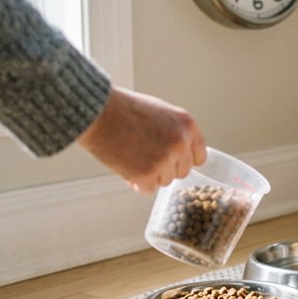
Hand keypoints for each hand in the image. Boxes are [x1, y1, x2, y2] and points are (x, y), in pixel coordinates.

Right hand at [77, 86, 206, 192]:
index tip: (173, 162)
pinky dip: (137, 183)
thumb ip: (175, 132)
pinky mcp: (147, 173)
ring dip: (150, 175)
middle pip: (182, 171)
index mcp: (187, 125)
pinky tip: (126, 167)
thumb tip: (181, 152)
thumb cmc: (124, 109)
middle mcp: (181, 142)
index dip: (184, 161)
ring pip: (165, 181)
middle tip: (144, 157)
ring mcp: (165, 159)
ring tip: (132, 157)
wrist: (98, 112)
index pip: (199, 156)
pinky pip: (148, 189)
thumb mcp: (160, 112)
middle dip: (165, 169)